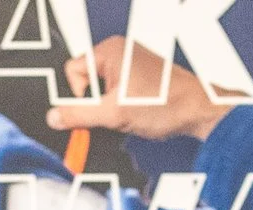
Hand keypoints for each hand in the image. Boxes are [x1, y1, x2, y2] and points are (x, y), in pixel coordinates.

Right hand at [47, 37, 226, 142]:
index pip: (73, 72)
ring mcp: (130, 64)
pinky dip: (120, 108)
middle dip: (96, 105)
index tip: (98, 110)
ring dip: (110, 108)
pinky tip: (136, 114)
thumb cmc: (165, 104)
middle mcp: (119, 51)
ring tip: (130, 114)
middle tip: (115, 114)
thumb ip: (78, 115)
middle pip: (86, 83)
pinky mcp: (139, 78)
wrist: (198, 111)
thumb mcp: (113, 114)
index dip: (82, 97)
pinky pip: (115, 93)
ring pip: (101, 91)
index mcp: (110, 50)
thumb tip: (54, 116)